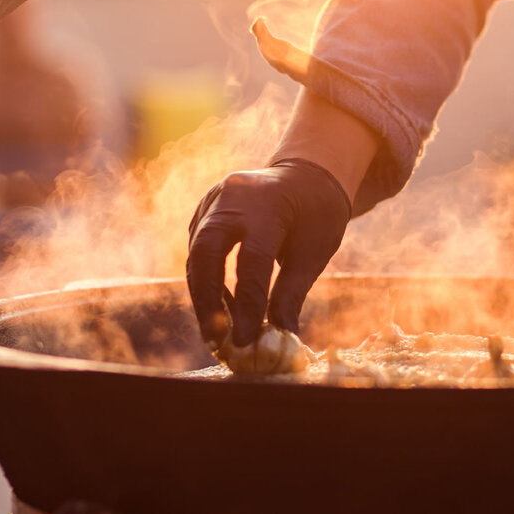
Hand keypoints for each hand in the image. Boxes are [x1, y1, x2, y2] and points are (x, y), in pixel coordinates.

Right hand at [187, 159, 350, 348]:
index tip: (245, 339)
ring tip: (217, 333)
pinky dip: (205, 280)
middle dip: (207, 300)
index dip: (247, 304)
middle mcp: (233, 198)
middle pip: (206, 252)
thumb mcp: (314, 252)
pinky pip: (197, 249)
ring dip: (203, 295)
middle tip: (215, 339)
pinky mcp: (204, 210)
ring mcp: (213, 200)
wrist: (305, 174)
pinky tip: (220, 308)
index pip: (251, 261)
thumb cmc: (317, 214)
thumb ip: (292, 293)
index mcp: (268, 204)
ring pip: (196, 253)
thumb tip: (281, 336)